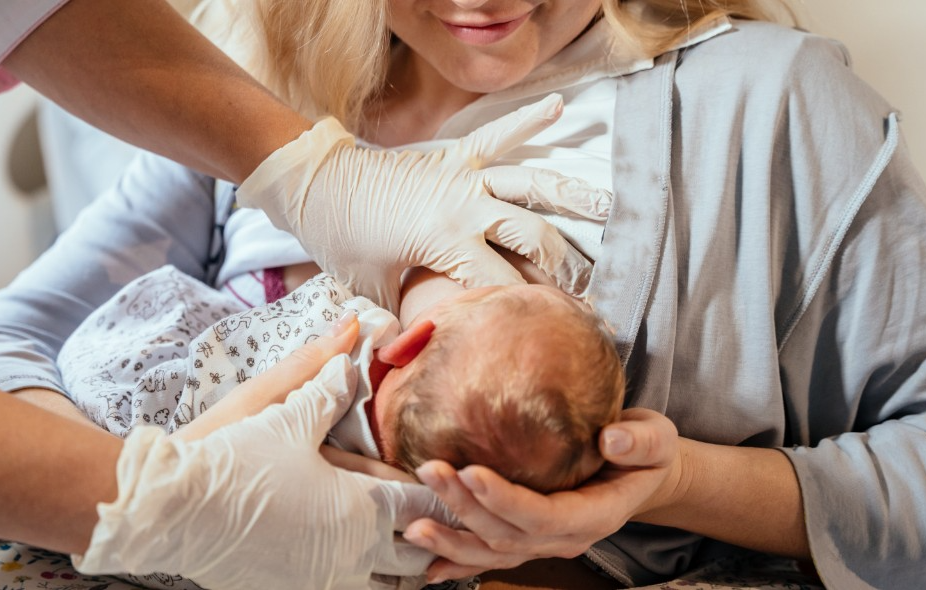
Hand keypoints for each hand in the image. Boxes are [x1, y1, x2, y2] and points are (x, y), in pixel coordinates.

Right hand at [74, 326, 452, 589]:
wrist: (168, 508)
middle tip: (421, 506)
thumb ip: (325, 376)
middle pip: (412, 554)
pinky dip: (350, 571)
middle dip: (421, 530)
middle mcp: (349, 554)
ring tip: (386, 533)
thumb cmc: (230, 455)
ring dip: (389, 558)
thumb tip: (354, 330)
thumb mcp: (283, 409)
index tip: (443, 474)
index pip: (422, 504)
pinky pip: (338, 589)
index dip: (439, 488)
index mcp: (358, 508)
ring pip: (380, 582)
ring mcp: (319, 582)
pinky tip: (337, 550)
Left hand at [236, 94, 610, 311]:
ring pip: (532, 185)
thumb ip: (401, 321)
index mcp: (447, 242)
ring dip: (572, 196)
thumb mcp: (370, 288)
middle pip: (535, 237)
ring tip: (611, 209)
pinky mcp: (454, 156)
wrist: (315, 182)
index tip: (560, 330)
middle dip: (565, 266)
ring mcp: (464, 176)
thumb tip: (420, 361)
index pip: (504, 284)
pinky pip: (499, 135)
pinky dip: (529, 119)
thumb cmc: (339, 238)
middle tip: (588, 289)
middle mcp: (467, 206)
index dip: (533, 311)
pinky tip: (560, 107)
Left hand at [404, 409, 679, 582]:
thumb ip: (640, 441)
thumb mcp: (657, 438)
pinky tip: (427, 565)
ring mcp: (544, 545)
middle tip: (430, 471)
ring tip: (415, 524)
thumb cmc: (643, 452)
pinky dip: (457, 563)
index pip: (544, 515)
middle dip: (465, 507)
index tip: (471, 471)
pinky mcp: (527, 540)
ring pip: (493, 552)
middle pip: (508, 534)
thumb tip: (612, 441)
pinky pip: (490, 557)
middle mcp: (566, 538)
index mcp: (596, 514)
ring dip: (452, 540)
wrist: (639, 473)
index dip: (506, 500)